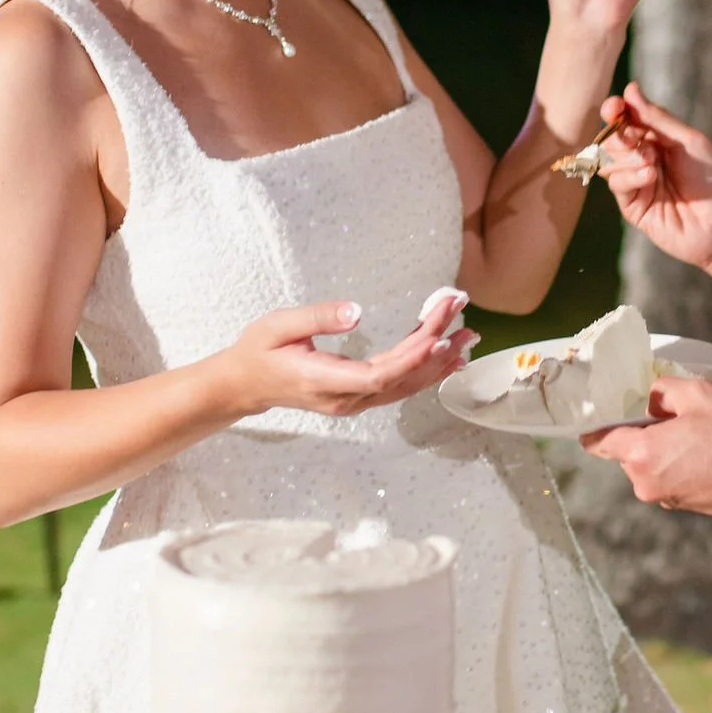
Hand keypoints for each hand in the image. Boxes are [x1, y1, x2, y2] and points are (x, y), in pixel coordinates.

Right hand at [225, 293, 476, 421]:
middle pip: (400, 379)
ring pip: (404, 387)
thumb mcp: (279, 325)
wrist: (245, 384)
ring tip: (467, 335)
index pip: (378, 375)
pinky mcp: (357, 398)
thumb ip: (317, 318)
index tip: (438, 333)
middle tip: (461, 315)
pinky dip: (425, 370)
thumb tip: (357, 310)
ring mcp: (352, 402)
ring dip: (438, 362)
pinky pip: (398, 387)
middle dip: (435, 348)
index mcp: (323, 381)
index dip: (412, 358)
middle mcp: (344, 398)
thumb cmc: (259, 350)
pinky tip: (446, 356)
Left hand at [581, 376, 711, 520]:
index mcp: (641, 454)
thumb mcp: (698, 394)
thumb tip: (649, 398)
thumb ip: (662, 390)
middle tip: (667, 416)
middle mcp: (644, 482)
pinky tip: (700, 452)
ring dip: (659, 450)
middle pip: (624, 453)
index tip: (605, 411)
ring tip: (691, 434)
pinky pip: (666, 479)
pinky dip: (674, 465)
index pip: (597, 441)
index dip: (597, 424)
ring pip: (647, 466)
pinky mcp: (681, 506)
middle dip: (639, 434)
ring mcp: (663, 498)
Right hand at [595, 84, 711, 275]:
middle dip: (620, 135)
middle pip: (611, 139)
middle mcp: (643, 159)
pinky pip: (616, 184)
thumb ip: (657, 118)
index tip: (615, 107)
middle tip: (639, 141)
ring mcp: (636, 184)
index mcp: (657, 140)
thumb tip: (630, 89)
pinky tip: (650, 177)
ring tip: (652, 164)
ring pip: (608, 160)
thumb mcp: (688, 141)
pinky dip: (629, 176)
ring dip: (627, 157)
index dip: (615, 111)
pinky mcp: (632, 206)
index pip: (626, 119)